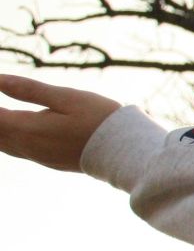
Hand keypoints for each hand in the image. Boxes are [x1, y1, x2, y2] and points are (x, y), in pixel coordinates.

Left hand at [0, 74, 123, 172]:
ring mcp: (37, 155)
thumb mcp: (65, 98)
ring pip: (1, 144)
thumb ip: (29, 90)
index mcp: (26, 128)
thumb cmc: (99, 119)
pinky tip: (7, 131)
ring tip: (2, 117)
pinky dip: (4, 138)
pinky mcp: (47, 160)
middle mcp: (26, 146)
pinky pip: (14, 149)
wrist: (124, 152)